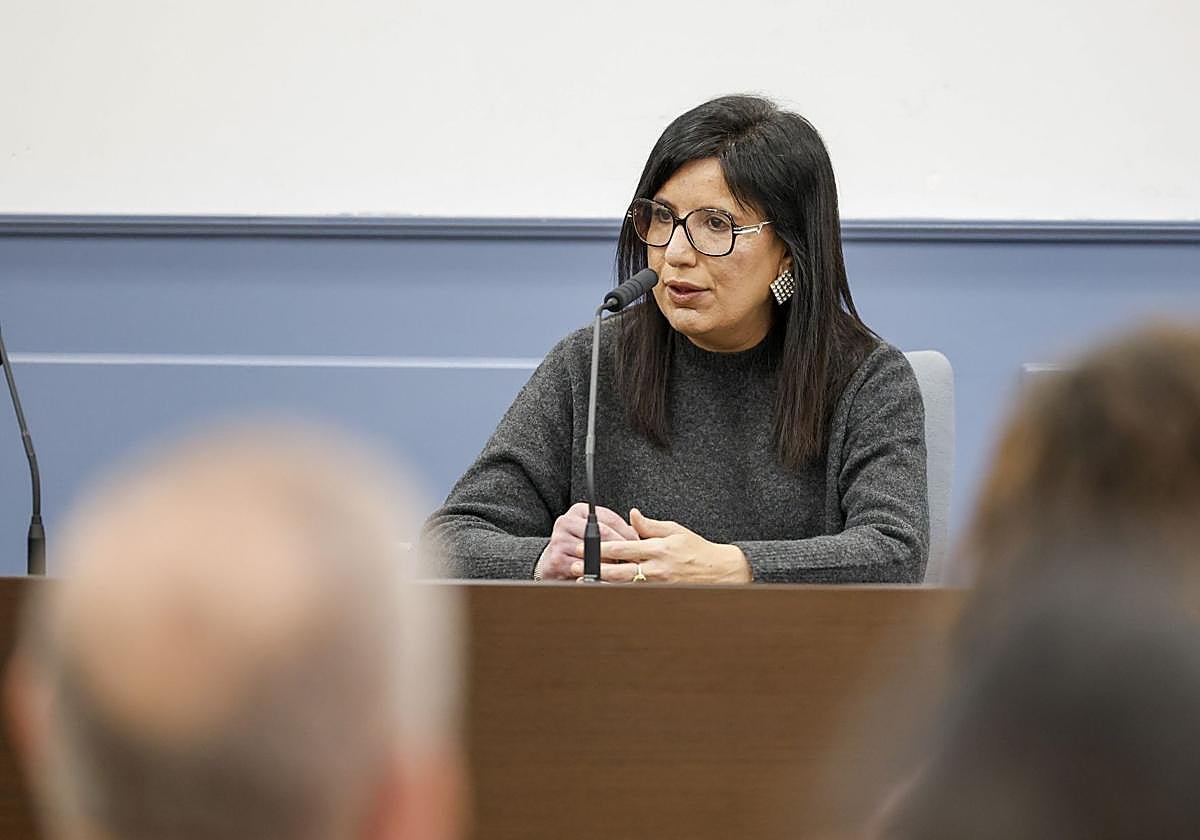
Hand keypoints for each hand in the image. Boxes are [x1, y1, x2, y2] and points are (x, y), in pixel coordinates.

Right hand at [535, 503, 638, 580]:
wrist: (552, 563)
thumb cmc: (578, 546)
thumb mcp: (593, 532)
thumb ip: (613, 529)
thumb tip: (639, 536)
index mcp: (579, 511)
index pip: (610, 519)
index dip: (628, 532)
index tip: (640, 544)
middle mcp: (566, 521)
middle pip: (604, 533)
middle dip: (623, 548)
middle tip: (637, 559)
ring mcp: (559, 540)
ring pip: (595, 552)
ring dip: (612, 563)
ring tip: (625, 569)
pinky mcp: (557, 560)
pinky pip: (584, 568)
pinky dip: (598, 574)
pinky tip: (607, 577)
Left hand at [570, 509, 752, 583]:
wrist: (721, 572)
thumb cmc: (698, 550)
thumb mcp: (675, 530)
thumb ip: (650, 525)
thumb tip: (632, 514)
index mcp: (659, 548)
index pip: (623, 548)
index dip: (600, 549)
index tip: (584, 548)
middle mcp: (657, 568)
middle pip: (618, 571)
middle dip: (595, 570)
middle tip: (574, 568)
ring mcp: (658, 585)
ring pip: (625, 586)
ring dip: (603, 584)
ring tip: (583, 584)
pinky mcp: (661, 595)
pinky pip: (636, 594)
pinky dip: (620, 593)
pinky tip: (606, 592)